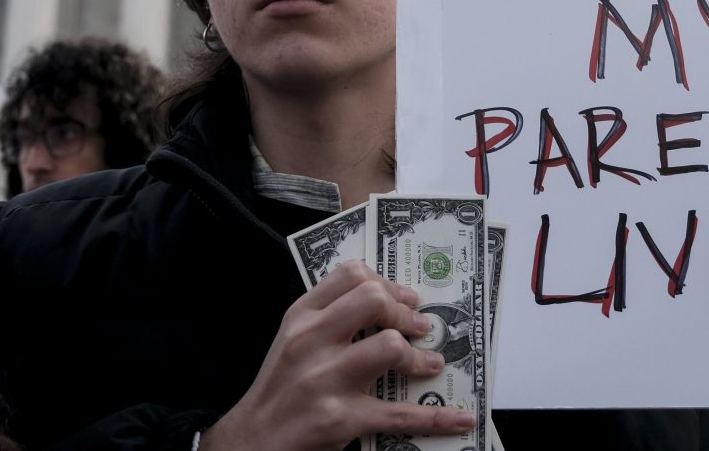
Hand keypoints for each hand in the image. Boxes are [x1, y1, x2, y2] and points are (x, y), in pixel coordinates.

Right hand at [200, 261, 474, 450]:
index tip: (405, 298)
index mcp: (300, 317)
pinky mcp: (339, 419)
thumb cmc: (280, 389)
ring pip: (388, 347)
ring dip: (419, 358)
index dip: (388, 282)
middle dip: (405, 312)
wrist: (250, 441)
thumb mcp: (293, 340)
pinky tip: (458, 419)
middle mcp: (311, 341)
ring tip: (431, 365)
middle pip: (372, 299)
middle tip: (421, 327)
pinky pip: (398, 414)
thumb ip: (330, 316)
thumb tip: (388, 300)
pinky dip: (436, 418)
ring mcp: (325, 380)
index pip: (350, 275)